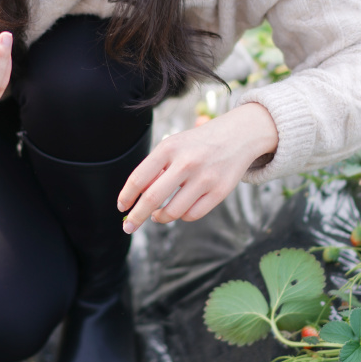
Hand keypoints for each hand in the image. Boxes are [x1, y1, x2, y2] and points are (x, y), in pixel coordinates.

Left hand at [117, 103, 277, 232]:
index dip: (126, 196)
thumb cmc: (197, 144)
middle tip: (128, 227)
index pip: (139, 178)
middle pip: (152, 199)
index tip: (121, 207)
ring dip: (161, 218)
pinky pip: (192, 215)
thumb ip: (156, 168)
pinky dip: (182, 216)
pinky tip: (180, 209)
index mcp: (169, 147)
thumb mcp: (174, 145)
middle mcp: (186, 162)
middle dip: (136, 217)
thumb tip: (137, 199)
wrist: (238, 135)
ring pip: (173, 212)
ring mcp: (204, 177)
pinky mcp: (220, 191)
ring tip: (158, 215)